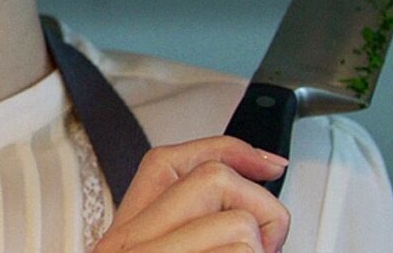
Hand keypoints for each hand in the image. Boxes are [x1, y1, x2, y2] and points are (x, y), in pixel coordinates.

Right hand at [91, 136, 290, 252]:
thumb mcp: (171, 248)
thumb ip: (196, 224)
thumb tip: (256, 185)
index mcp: (123, 235)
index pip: (166, 162)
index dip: (227, 149)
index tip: (268, 162)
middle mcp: (125, 244)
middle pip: (211, 179)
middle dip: (260, 209)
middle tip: (265, 247)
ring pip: (239, 225)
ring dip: (261, 252)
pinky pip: (242, 251)